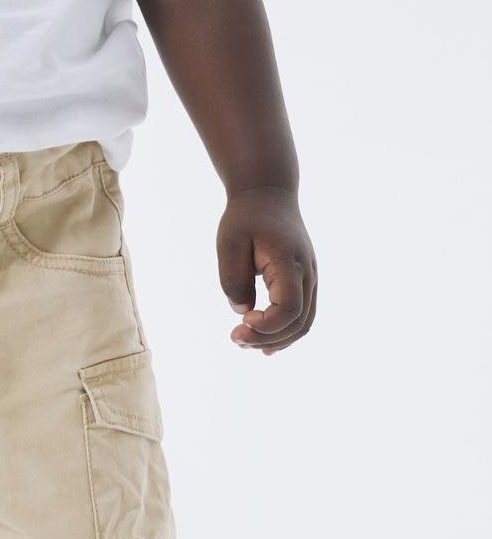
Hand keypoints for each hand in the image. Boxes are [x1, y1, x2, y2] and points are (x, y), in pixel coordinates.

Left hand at [217, 187, 316, 353]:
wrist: (269, 193)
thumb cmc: (246, 216)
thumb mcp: (229, 243)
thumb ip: (233, 279)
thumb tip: (242, 311)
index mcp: (289, 262)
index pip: (289, 309)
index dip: (266, 326)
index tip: (241, 320)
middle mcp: (307, 272)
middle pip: (298, 322)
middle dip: (266, 339)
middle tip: (234, 339)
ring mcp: (310, 277)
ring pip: (304, 323)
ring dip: (276, 340)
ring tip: (244, 343)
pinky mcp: (304, 281)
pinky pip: (302, 315)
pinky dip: (286, 333)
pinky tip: (264, 345)